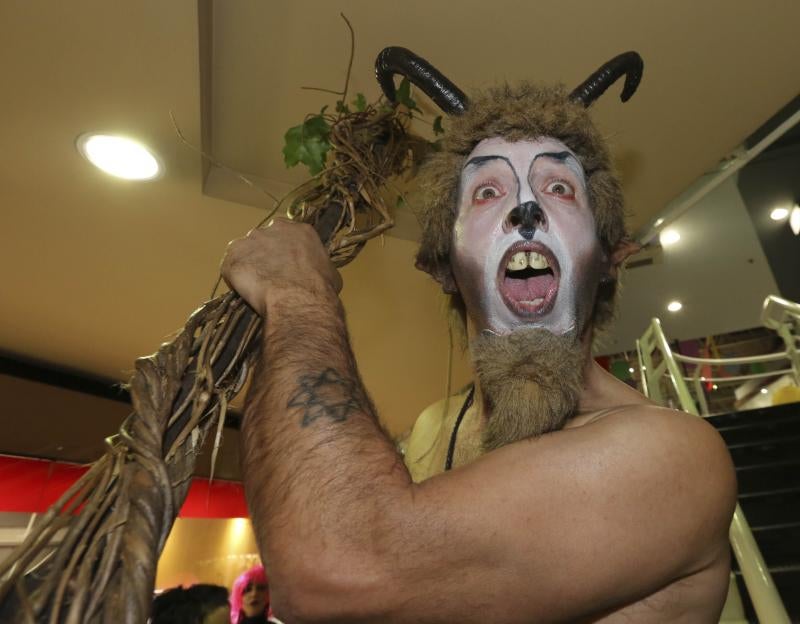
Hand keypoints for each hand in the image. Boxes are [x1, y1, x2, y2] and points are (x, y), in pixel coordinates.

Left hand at [221, 219, 342, 315]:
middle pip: (263, 240)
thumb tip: (319, 275)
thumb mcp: (331, 273)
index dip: (283, 251)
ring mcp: (250, 240)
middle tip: (270, 277)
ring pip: (244, 252)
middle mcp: (273, 228)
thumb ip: (319, 267)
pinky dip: (234, 279)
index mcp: (299, 229)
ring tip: (257, 287)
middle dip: (264, 255)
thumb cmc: (319, 289)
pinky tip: (245, 292)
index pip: (286, 234)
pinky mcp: (233, 256)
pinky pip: (230, 268)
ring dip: (248, 266)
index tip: (284, 265)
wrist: (298, 299)